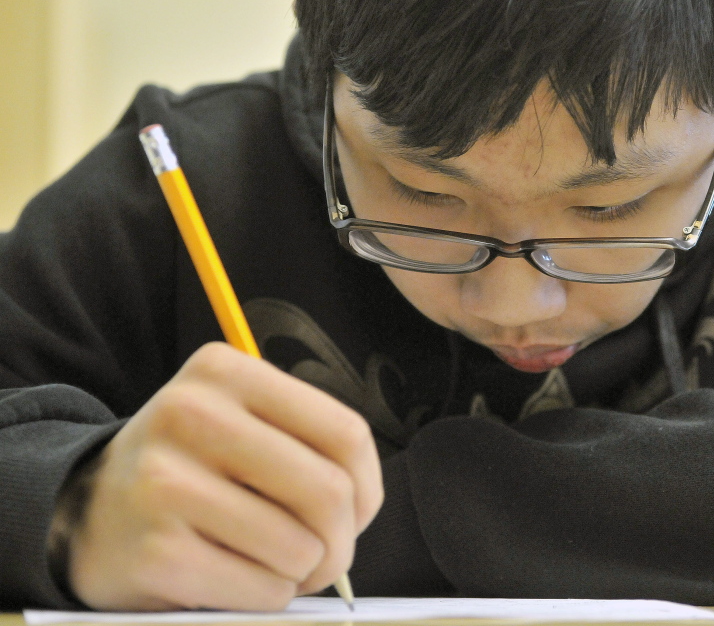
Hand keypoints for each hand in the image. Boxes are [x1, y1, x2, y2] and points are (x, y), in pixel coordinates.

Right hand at [65, 342, 382, 610]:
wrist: (88, 511)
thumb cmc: (192, 469)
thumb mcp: (242, 423)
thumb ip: (307, 444)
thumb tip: (362, 506)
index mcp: (226, 372)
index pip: (347, 433)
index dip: (368, 487)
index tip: (355, 511)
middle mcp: (193, 414)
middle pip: (329, 493)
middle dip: (342, 541)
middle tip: (324, 557)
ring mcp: (167, 483)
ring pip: (300, 548)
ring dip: (302, 573)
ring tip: (272, 564)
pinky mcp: (156, 550)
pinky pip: (261, 590)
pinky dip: (267, 597)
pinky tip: (237, 578)